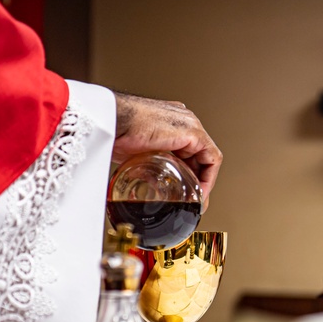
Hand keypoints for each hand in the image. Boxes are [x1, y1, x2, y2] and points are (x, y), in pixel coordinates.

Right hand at [112, 91, 222, 208]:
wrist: (111, 121)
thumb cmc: (115, 132)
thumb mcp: (136, 154)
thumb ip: (147, 165)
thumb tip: (150, 184)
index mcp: (170, 122)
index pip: (188, 151)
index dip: (189, 174)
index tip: (186, 192)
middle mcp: (183, 120)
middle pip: (199, 155)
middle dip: (197, 180)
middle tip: (193, 200)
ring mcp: (190, 124)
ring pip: (207, 157)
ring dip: (204, 181)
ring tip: (196, 200)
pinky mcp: (193, 132)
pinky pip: (211, 158)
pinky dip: (208, 177)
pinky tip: (199, 192)